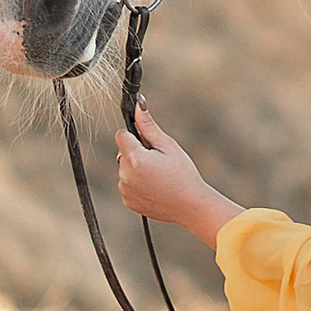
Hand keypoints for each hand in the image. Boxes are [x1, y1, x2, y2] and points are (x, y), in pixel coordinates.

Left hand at [113, 105, 243, 250]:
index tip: (148, 144)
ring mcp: (125, 190)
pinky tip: (154, 188)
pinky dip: (137, 184)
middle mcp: (125, 175)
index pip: (121, 135)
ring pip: (124, 169)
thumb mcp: (168, 146)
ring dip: (136, 169)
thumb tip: (138, 104)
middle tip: (158, 162)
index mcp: (135, 159)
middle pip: (123, 153)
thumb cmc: (183, 173)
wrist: (190, 205)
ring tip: (158, 177)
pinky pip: (127, 185)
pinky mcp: (127, 201)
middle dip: (136, 153)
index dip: (134, 136)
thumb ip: (148, 125)